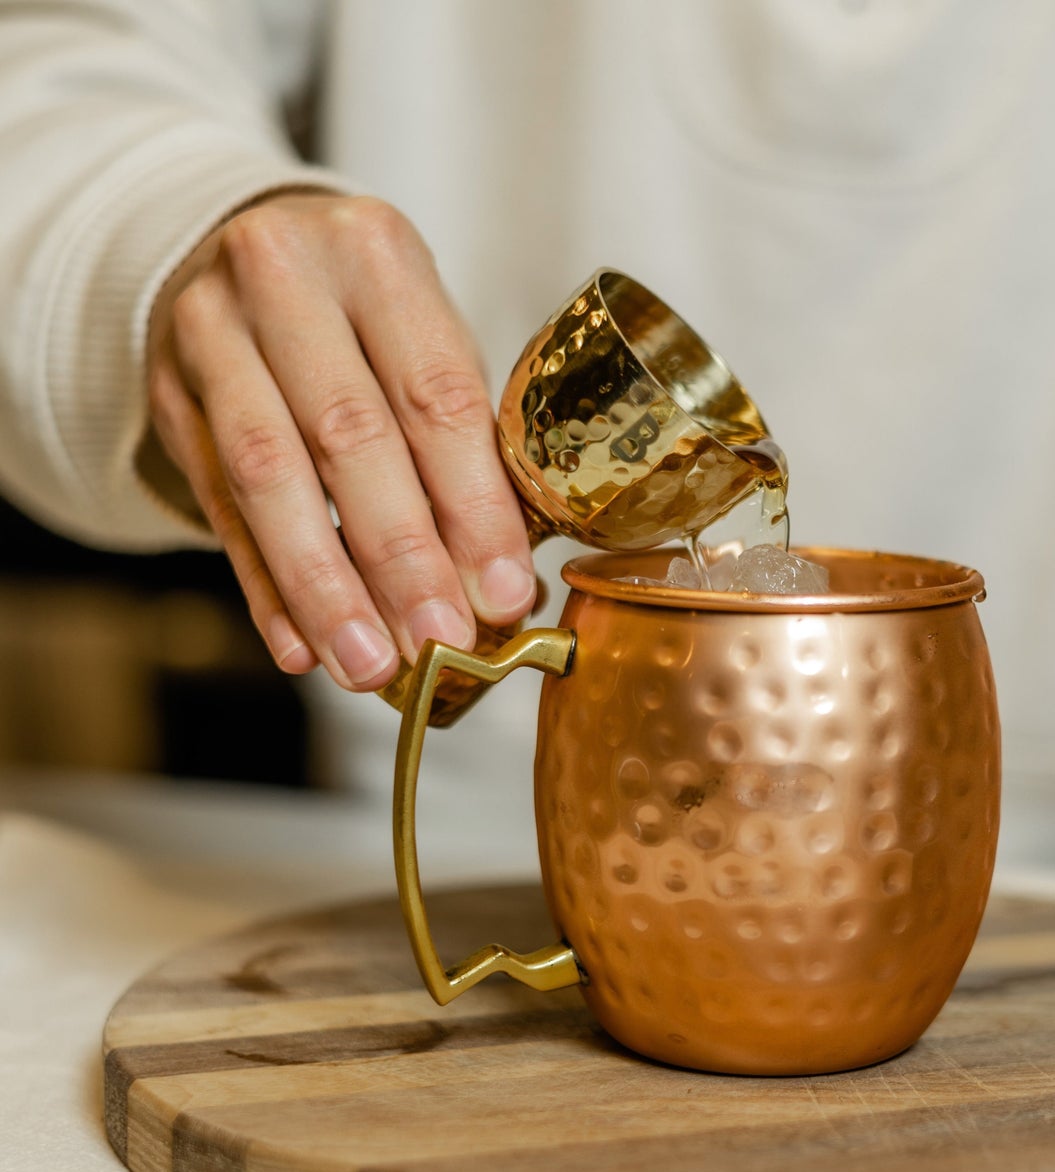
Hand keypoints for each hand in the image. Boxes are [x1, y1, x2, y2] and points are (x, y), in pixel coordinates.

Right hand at [146, 193, 535, 690]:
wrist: (238, 250)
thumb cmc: (366, 317)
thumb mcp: (427, 342)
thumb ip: (469, 448)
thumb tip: (510, 588)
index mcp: (375, 254)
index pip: (435, 394)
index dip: (474, 506)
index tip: (505, 593)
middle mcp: (282, 279)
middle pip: (349, 438)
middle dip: (402, 558)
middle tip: (440, 644)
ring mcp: (210, 335)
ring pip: (268, 478)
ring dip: (325, 588)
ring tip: (369, 665)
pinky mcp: (170, 397)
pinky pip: (219, 507)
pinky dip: (264, 588)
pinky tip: (300, 648)